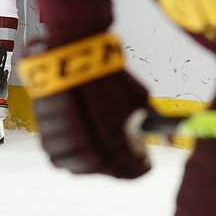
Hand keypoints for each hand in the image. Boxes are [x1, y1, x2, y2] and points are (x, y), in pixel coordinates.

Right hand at [20, 32, 152, 179]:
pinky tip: (75, 153)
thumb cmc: (106, 70)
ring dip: (89, 167)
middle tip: (125, 167)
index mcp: (108, 122)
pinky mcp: (42, 121)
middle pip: (98, 165)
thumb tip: (172, 140)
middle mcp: (83, 127)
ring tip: (100, 162)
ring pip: (71, 162)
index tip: (145, 169)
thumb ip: (151, 119)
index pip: (123, 160)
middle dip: (115, 170)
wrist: (74, 46)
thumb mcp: (136, 93)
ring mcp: (60, 125)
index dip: (135, 169)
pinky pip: (51, 150)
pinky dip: (64, 157)